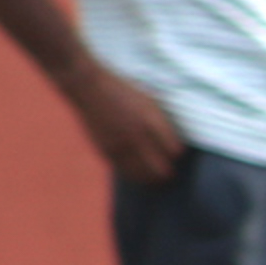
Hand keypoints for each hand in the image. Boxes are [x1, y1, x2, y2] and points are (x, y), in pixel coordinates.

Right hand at [68, 58, 188, 185]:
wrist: (88, 86)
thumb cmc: (122, 90)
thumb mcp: (148, 100)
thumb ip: (162, 121)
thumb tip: (176, 143)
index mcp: (150, 120)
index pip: (174, 150)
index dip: (177, 153)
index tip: (175, 153)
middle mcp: (136, 135)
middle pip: (161, 169)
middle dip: (168, 172)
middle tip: (169, 170)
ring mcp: (120, 145)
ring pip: (144, 176)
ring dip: (153, 178)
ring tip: (156, 177)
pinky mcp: (107, 151)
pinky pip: (127, 173)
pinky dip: (136, 175)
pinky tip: (139, 172)